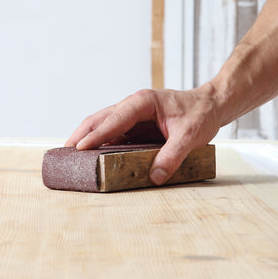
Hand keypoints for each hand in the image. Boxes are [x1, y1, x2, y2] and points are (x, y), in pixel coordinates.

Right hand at [66, 86, 224, 184]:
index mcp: (143, 102)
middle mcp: (133, 105)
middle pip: (100, 119)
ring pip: (103, 125)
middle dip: (81, 135)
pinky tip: (93, 156)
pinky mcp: (136, 125)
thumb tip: (154, 176)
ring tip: (71, 155)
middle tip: (65, 152)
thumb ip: (172, 156)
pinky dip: (101, 143)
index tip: (80, 148)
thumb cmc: (201, 114)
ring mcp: (133, 115)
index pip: (114, 119)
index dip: (97, 135)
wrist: (212, 105)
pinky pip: (114, 133)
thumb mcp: (190, 137)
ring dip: (88, 138)